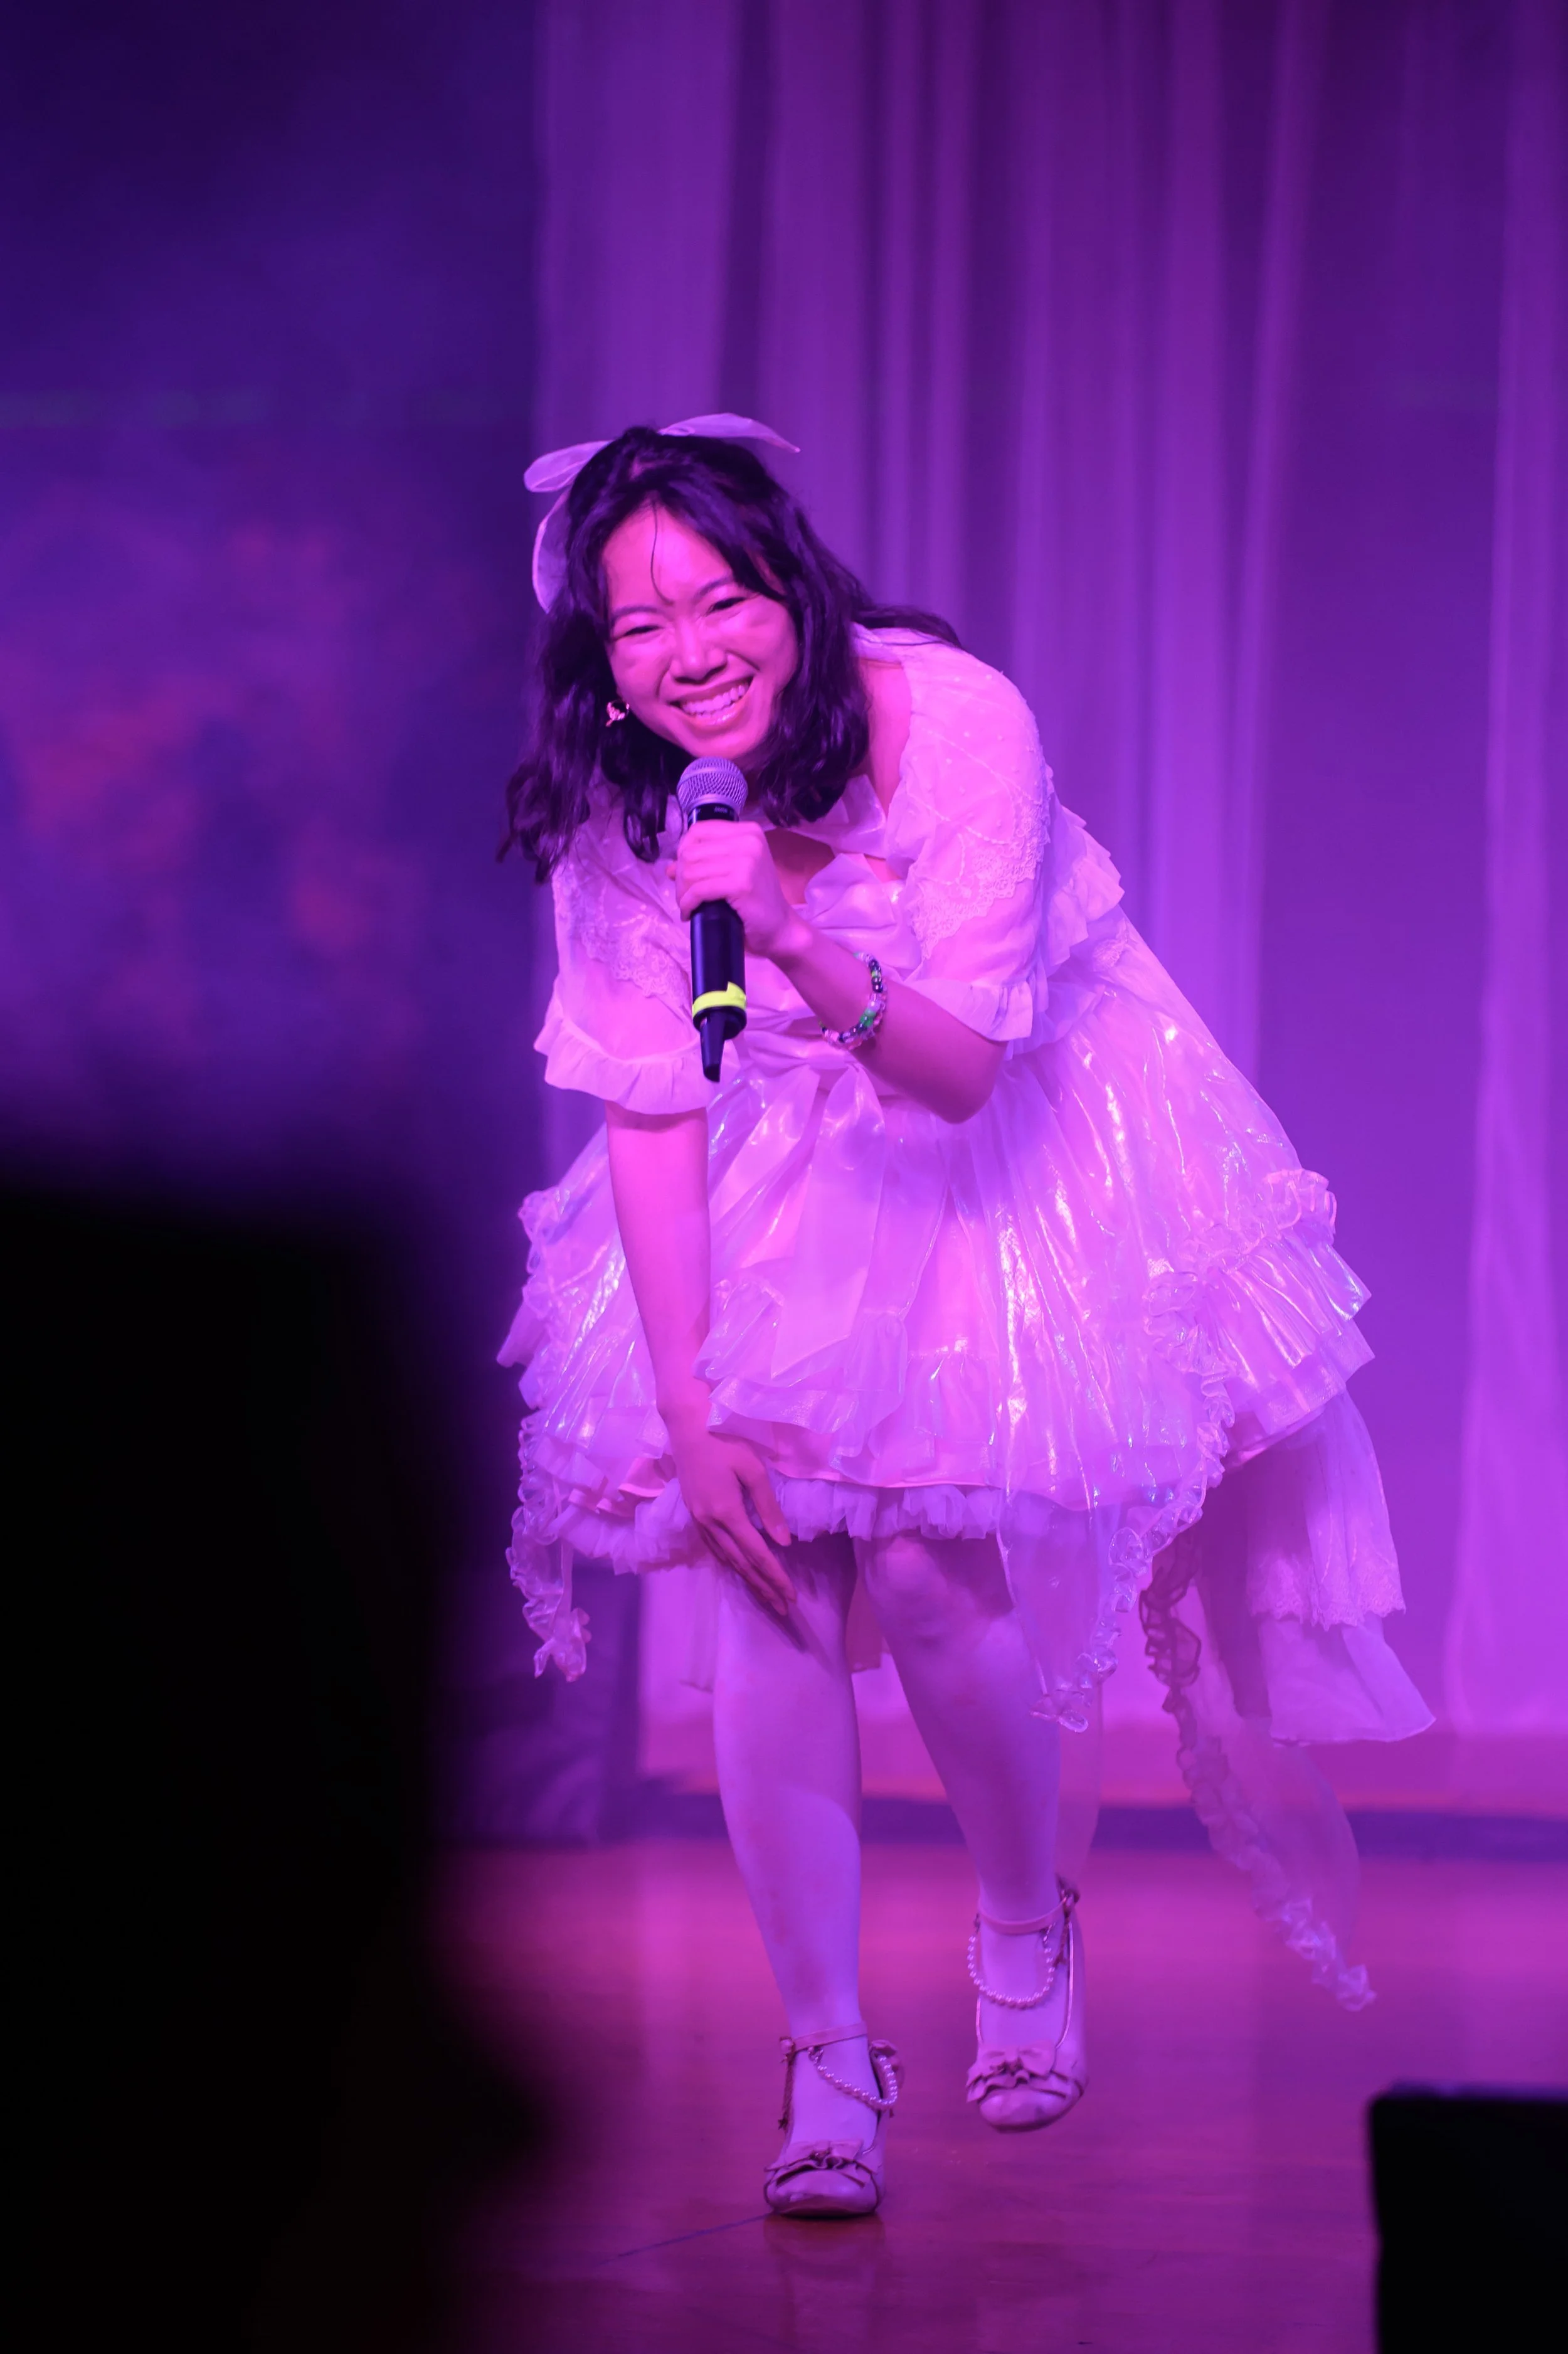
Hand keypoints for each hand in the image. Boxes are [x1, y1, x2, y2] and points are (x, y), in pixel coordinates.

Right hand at [663, 1392, 795, 1613]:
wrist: (686, 1430)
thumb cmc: (724, 1442)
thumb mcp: (752, 1469)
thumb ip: (768, 1506)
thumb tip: (783, 1541)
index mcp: (726, 1512)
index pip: (757, 1553)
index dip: (775, 1576)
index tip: (791, 1595)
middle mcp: (711, 1523)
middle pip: (741, 1564)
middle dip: (764, 1587)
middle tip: (783, 1608)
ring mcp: (699, 1522)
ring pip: (726, 1560)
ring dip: (748, 1581)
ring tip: (766, 1598)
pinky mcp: (695, 1517)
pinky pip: (715, 1550)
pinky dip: (731, 1565)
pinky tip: (740, 1572)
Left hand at [670, 821, 809, 961]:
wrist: (781, 928)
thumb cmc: (756, 901)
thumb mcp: (732, 874)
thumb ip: (705, 864)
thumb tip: (669, 868)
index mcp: (748, 832)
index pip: (699, 831)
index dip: (683, 852)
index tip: (684, 873)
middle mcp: (749, 841)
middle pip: (691, 852)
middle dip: (680, 877)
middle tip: (685, 896)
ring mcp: (746, 861)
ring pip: (691, 871)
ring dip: (682, 892)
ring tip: (687, 905)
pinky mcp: (741, 883)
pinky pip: (699, 890)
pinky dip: (688, 903)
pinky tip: (689, 913)